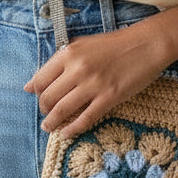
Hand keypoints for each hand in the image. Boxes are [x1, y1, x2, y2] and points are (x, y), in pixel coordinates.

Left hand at [24, 23, 170, 138]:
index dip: (37, 92)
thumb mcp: (82, 45)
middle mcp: (78, 68)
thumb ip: (58, 62)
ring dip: (52, 122)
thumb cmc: (113, 44)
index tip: (38, 98)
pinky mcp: (109, 98)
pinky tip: (67, 133)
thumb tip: (32, 84)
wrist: (145, 45)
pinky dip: (72, 129)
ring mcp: (93, 84)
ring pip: (63, 110)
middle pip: (49, 97)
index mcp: (69, 53)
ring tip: (50, 127)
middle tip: (46, 115)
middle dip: (44, 110)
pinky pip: (85, 119)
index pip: (41, 79)